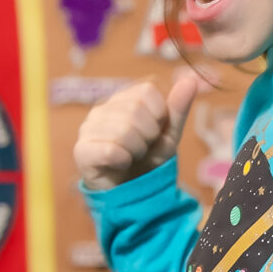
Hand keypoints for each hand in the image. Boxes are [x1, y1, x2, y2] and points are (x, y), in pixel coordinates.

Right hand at [74, 71, 208, 191]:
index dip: (160, 113)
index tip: (156, 130)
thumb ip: (178, 109)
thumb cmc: (148, 160)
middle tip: (143, 147)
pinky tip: (121, 164)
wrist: (129, 191)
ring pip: (123, 131)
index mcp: (124, 98)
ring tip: (132, 156)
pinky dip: (124, 160)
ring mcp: (88, 127)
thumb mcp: (169, 135)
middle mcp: (103, 107)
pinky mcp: (82, 149)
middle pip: (135, 109)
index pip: (147, 89)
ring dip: (137, 150)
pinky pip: (110, 150)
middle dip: (149, 135)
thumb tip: (190, 80)